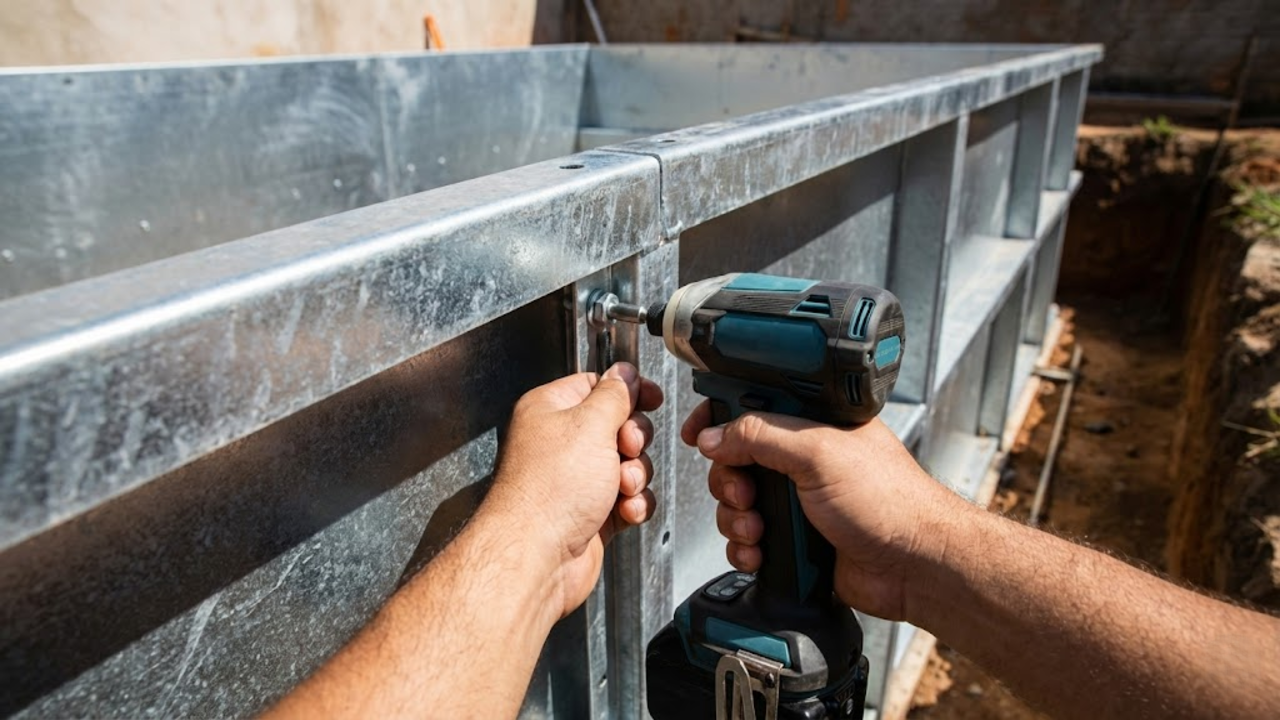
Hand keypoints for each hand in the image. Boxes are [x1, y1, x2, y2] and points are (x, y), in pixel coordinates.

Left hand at [485, 363, 662, 618]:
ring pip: (629, 465)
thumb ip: (614, 395)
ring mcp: (576, 481)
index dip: (628, 392)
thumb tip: (624, 374)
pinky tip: (624, 511)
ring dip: (636, 476)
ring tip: (621, 487)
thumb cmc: (548, 492)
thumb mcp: (590, 425)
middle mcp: (560, 444)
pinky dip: (633, 504)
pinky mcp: (591, 513)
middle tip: (626, 448)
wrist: (538, 557)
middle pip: (619, 426)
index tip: (651, 398)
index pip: (597, 386)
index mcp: (550, 411)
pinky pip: (628, 499)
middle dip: (633, 441)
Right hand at [682, 405, 969, 619]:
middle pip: (735, 460)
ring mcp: (798, 501)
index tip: (699, 434)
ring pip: (737, 503)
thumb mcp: (818, 452)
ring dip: (736, 520)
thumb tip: (715, 434)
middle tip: (746, 494)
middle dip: (729, 482)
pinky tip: (760, 554)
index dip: (720, 418)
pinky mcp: (794, 540)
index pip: (754, 407)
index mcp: (814, 423)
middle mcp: (805, 459)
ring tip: (758, 531)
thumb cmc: (890, 503)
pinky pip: (748, 540)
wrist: (914, 568)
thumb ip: (761, 436)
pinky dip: (745, 549)